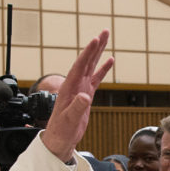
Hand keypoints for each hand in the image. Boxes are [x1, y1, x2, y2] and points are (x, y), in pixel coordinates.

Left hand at [42, 30, 113, 161]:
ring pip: (91, 66)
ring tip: (106, 39)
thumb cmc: (61, 130)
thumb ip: (77, 107)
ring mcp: (80, 89)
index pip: (80, 66)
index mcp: (69, 87)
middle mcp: (74, 84)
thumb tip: (85, 96)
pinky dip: (103, 69)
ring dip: (99, 53)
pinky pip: (96, 78)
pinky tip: (110, 60)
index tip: (96, 40)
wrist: (60, 139)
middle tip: (105, 31)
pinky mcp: (86, 95)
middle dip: (96, 46)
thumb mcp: (69, 119)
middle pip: (86, 61)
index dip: (88, 52)